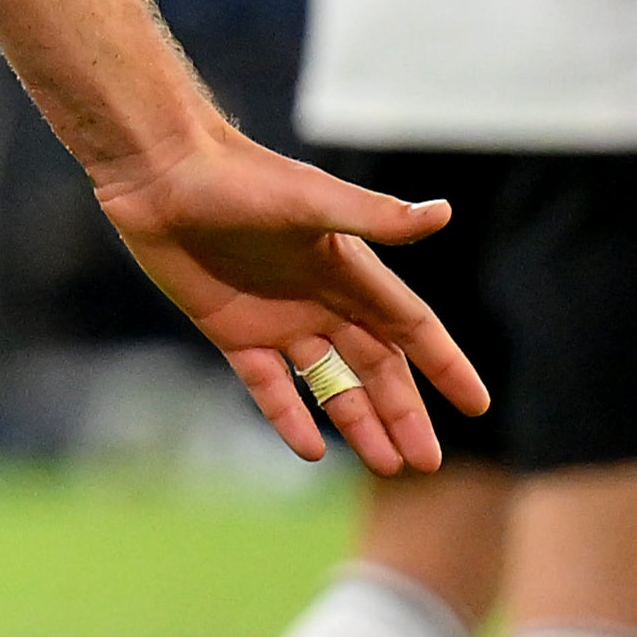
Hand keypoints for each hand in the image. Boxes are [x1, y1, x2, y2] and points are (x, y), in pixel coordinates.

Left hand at [92, 118, 492, 475]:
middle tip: (425, 462)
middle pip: (375, 366)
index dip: (444, 365)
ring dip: (358, 421)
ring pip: (330, 383)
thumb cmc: (238, 177)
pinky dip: (289, 417)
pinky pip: (269, 385)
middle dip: (403, 413)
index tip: (478, 406)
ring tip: (387, 465)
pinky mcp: (231, 330)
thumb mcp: (310, 200)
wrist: (159, 171)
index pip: (411, 328)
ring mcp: (277, 318)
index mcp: (349, 270)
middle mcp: (321, 298)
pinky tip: (311, 450)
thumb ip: (373, 216)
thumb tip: (445, 212)